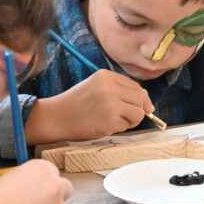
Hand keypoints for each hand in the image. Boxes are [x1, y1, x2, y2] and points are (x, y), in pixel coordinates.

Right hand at [0, 159, 72, 203]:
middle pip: (65, 187)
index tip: (39, 186)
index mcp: (41, 168)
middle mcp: (54, 184)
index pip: (52, 171)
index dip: (45, 180)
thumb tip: (34, 183)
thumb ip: (29, 178)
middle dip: (56, 193)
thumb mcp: (11, 178)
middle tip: (42, 200)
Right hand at [31, 69, 154, 141]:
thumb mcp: (96, 88)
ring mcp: (111, 102)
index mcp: (106, 75)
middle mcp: (110, 86)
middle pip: (141, 98)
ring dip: (131, 120)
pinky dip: (121, 127)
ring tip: (115, 121)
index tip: (138, 107)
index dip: (140, 99)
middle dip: (138, 109)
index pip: (135, 86)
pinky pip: (128, 124)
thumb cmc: (76, 105)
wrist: (56, 117)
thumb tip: (148, 104)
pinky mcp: (110, 118)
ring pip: (139, 112)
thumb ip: (118, 91)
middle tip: (126, 117)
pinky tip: (106, 126)